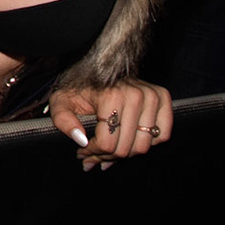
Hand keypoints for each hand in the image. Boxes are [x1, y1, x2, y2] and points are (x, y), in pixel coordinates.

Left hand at [50, 80, 172, 167]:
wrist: (97, 68)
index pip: (107, 143)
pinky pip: (162, 135)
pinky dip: (147, 142)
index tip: (83, 150)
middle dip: (107, 156)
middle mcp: (136, 94)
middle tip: (95, 154)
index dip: (93, 152)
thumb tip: (81, 140)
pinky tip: (131, 138)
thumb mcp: (61, 102)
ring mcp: (152, 96)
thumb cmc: (78, 89)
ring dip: (126, 153)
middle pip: (126, 148)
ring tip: (110, 148)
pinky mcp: (163, 98)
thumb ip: (63, 121)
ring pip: (143, 146)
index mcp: (111, 96)